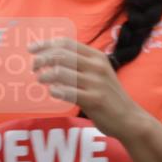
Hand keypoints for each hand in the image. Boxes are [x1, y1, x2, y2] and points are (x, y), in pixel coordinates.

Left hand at [30, 38, 145, 137]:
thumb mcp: (99, 73)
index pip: (66, 43)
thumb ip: (81, 64)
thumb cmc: (109, 96)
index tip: (32, 49)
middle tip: (34, 67)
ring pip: (61, 73)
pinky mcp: (95, 100)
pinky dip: (56, 91)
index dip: (46, 44)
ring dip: (46, 75)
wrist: (130, 118)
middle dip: (42, 59)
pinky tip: (53, 93)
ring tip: (40, 80)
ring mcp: (96, 83)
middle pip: (61, 55)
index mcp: (97, 57)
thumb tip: (51, 57)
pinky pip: (68, 92)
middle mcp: (97, 67)